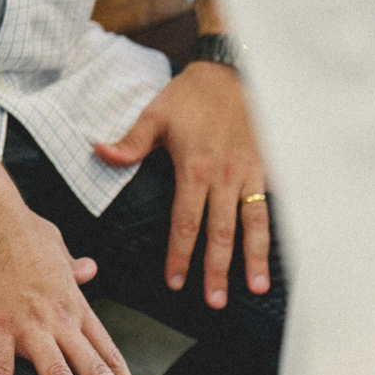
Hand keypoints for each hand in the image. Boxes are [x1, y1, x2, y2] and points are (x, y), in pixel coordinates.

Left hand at [94, 59, 270, 307]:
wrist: (233, 72)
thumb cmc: (190, 96)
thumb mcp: (155, 114)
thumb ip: (130, 142)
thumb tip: (98, 152)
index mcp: (194, 169)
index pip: (185, 223)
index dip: (180, 255)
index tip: (176, 282)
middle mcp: (224, 178)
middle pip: (221, 233)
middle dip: (218, 271)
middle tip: (215, 301)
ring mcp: (249, 175)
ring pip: (253, 224)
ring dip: (254, 258)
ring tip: (256, 287)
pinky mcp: (266, 169)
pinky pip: (270, 207)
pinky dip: (274, 233)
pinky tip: (277, 255)